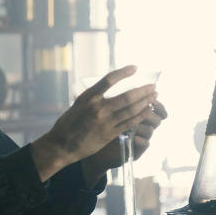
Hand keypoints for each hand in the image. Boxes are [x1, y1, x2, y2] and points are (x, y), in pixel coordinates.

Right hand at [31, 66, 156, 180]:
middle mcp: (98, 108)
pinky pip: (129, 123)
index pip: (109, 79)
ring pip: (131, 110)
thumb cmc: (67, 124)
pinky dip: (141, 116)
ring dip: (145, 102)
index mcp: (88, 97)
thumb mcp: (77, 104)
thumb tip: (106, 88)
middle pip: (127, 96)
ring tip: (154, 96)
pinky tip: (148, 111)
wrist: (61, 146)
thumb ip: (92, 97)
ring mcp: (105, 122)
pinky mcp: (109, 134)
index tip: (135, 68)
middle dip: (143, 91)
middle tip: (153, 86)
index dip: (124, 72)